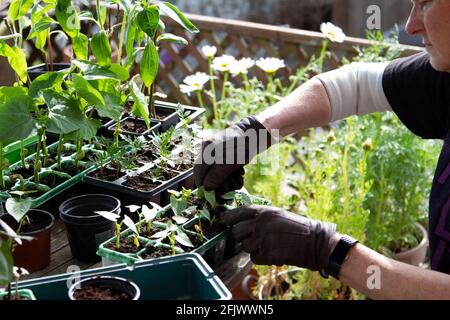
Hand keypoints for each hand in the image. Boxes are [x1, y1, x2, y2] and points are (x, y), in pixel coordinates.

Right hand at [194, 116, 275, 194]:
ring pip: (215, 172)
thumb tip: (206, 187)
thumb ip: (218, 174)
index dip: (203, 184)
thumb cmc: (244, 145)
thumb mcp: (232, 161)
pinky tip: (239, 172)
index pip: (198, 171)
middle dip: (219, 182)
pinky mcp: (221, 153)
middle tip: (232, 185)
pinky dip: (229, 173)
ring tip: (239, 177)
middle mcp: (208, 150)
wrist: (256, 133)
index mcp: (207, 149)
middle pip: (206, 173)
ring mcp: (214, 151)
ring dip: (227, 178)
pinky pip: (221, 168)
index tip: (210, 195)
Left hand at [221, 205, 336, 270]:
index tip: (223, 221)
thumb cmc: (297, 227)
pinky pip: (255, 257)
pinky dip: (260, 257)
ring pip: (244, 246)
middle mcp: (260, 224)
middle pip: (236, 232)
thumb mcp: (278, 214)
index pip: (238, 213)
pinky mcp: (267, 254)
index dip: (228, 217)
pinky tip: (272, 252)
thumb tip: (241, 220)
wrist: (314, 241)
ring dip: (252, 247)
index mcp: (264, 212)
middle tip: (248, 238)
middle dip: (239, 236)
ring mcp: (262, 239)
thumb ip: (260, 216)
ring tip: (266, 245)